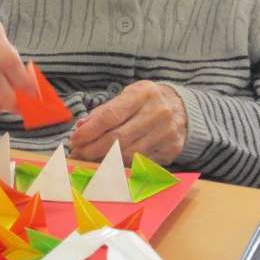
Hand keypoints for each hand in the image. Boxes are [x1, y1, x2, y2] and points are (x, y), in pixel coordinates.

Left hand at [68, 81, 186, 164]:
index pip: (111, 115)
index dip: (89, 131)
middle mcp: (158, 113)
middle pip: (117, 139)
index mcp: (144, 94)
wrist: (184, 108)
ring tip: (90, 160)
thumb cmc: (148, 101)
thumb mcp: (129, 95)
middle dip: (92, 149)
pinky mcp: (170, 150)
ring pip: (127, 154)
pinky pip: (140, 163)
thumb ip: (105, 110)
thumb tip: (81, 127)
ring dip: (104, 160)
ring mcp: (166, 134)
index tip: (74, 140)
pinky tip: (111, 164)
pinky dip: (122, 165)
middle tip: (78, 154)